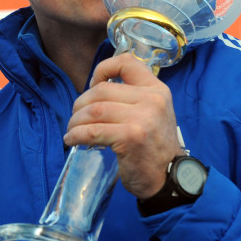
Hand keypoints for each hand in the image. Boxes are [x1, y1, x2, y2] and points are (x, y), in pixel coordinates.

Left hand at [63, 53, 181, 198]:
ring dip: (76, 121)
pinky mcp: (131, 137)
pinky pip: (93, 131)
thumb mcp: (152, 113)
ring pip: (94, 110)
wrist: (168, 178)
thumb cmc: (153, 147)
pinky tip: (72, 140)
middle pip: (101, 90)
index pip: (127, 63)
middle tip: (76, 118)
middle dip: (80, 104)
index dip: (103, 69)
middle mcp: (152, 99)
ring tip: (72, 130)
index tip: (93, 85)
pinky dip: (76, 135)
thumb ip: (131, 98)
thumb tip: (94, 90)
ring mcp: (142, 118)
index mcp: (156, 89)